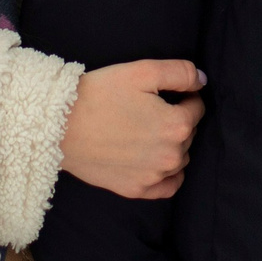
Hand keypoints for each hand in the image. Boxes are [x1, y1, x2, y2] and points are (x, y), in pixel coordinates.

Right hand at [60, 59, 205, 198]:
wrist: (59, 126)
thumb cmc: (100, 94)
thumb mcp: (142, 71)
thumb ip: (181, 73)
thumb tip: (202, 82)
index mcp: (176, 125)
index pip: (197, 107)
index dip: (184, 95)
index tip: (164, 92)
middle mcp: (171, 156)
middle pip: (188, 133)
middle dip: (176, 119)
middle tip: (149, 109)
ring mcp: (153, 177)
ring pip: (179, 158)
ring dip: (171, 144)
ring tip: (145, 130)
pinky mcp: (136, 189)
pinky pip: (168, 186)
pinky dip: (167, 174)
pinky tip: (155, 160)